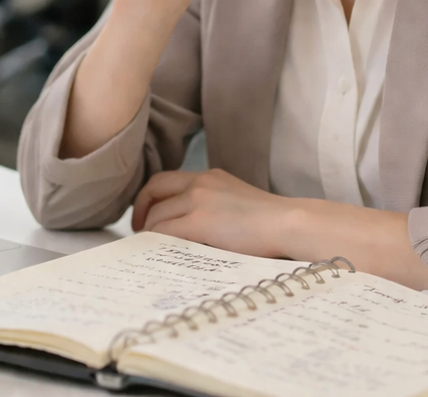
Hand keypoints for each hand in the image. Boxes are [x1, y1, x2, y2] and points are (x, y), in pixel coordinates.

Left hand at [131, 169, 301, 260]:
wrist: (288, 224)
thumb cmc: (272, 223)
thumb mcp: (238, 202)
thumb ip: (214, 206)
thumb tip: (194, 228)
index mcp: (210, 176)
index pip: (168, 179)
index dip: (151, 196)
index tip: (148, 213)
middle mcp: (200, 182)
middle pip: (155, 189)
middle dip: (141, 209)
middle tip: (138, 229)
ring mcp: (198, 200)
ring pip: (157, 214)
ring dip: (149, 232)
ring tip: (150, 247)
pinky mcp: (199, 221)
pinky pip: (165, 231)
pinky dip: (156, 240)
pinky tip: (158, 251)